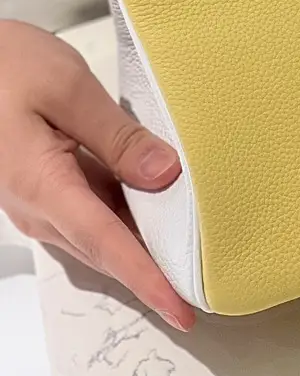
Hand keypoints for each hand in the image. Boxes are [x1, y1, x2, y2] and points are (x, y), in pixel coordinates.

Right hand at [0, 21, 194, 331]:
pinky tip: (160, 207)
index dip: (148, 279)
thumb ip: (117, 136)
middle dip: (154, 271)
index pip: (108, 244)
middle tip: (205, 284)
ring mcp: (39, 200)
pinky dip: (128, 217)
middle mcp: (38, 207)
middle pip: (107, 249)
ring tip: (193, 252)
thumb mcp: (68, 88)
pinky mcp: (45, 186)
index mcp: (43, 186)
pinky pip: (92, 213)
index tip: (184, 310)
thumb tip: (167, 175)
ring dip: (142, 245)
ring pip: (100, 234)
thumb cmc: (11, 65)